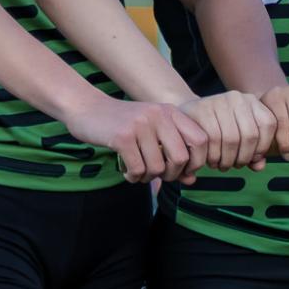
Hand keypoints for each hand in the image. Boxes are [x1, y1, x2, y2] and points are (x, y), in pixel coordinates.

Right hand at [66, 96, 208, 184]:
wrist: (87, 108)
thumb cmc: (123, 125)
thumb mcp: (152, 133)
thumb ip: (173, 154)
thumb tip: (192, 180)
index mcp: (170, 112)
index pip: (201, 140)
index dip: (196, 161)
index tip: (183, 170)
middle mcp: (159, 115)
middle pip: (181, 158)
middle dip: (172, 174)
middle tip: (158, 175)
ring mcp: (141, 124)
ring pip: (158, 167)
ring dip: (148, 178)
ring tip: (139, 173)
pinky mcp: (122, 136)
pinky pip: (138, 169)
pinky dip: (133, 177)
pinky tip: (127, 173)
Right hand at [180, 91, 276, 171]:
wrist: (187, 116)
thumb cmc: (218, 129)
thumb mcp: (239, 137)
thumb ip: (253, 152)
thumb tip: (260, 166)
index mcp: (251, 101)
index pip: (268, 124)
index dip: (263, 147)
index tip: (253, 159)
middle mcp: (237, 97)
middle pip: (250, 135)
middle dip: (243, 158)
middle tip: (235, 166)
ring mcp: (219, 101)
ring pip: (231, 140)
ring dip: (227, 160)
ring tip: (222, 165)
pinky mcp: (202, 109)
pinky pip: (213, 140)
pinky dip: (213, 157)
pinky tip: (210, 161)